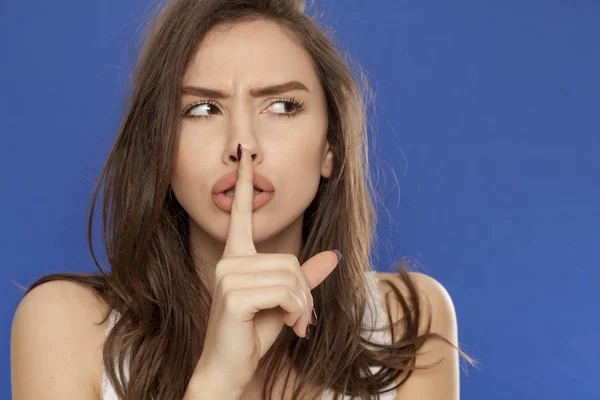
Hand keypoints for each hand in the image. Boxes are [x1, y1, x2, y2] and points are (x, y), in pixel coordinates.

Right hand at [192, 145, 339, 392]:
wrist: (230, 368)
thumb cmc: (253, 333)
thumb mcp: (287, 301)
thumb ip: (307, 277)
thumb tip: (334, 254)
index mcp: (237, 257)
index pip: (241, 214)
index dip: (245, 184)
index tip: (244, 155)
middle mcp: (230, 261)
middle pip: (290, 259)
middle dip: (303, 292)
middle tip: (296, 317)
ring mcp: (229, 276)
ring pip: (291, 276)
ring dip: (301, 305)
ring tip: (290, 322)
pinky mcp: (234, 294)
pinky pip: (286, 292)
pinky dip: (296, 312)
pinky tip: (285, 325)